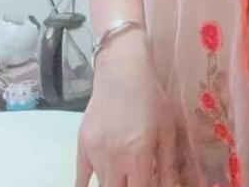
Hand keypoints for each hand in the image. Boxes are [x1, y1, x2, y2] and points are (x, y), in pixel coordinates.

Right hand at [75, 33, 180, 186]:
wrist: (121, 72)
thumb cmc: (150, 98)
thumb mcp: (166, 128)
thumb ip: (168, 164)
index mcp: (139, 155)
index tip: (151, 183)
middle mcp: (114, 158)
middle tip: (136, 178)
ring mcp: (95, 153)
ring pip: (104, 185)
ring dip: (115, 183)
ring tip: (124, 172)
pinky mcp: (82, 146)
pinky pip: (80, 178)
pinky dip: (87, 186)